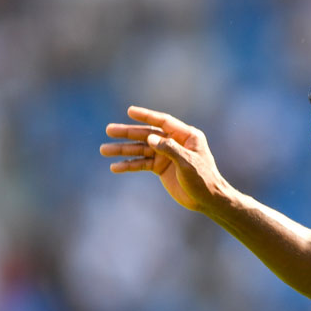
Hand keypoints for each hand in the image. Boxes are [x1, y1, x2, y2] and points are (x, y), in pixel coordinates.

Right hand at [100, 106, 228, 211]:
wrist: (207, 199)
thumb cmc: (203, 178)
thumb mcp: (188, 163)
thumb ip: (170, 149)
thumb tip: (150, 137)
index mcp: (187, 136)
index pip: (163, 122)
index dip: (147, 116)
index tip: (130, 111)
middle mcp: (175, 142)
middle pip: (147, 135)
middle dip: (128, 133)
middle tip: (109, 130)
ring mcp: (166, 155)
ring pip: (141, 149)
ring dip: (123, 150)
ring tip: (104, 150)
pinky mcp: (160, 167)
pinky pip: (142, 163)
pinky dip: (129, 165)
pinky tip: (115, 167)